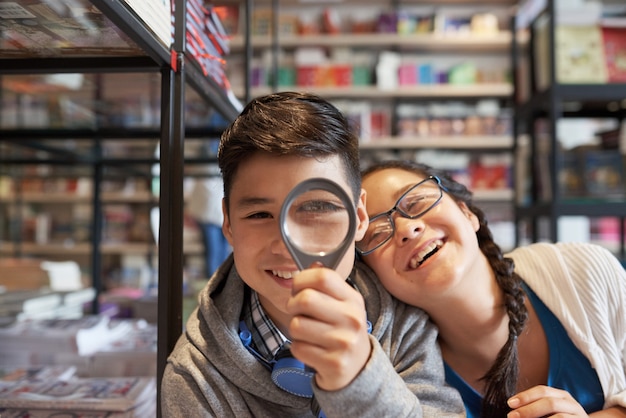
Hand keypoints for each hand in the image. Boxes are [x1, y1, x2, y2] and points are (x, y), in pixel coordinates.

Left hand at [286, 265, 370, 391]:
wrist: (358, 368)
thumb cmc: (342, 331)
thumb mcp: (342, 305)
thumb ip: (327, 285)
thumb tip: (313, 264)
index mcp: (353, 299)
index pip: (322, 277)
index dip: (301, 279)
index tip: (297, 288)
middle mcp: (352, 319)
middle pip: (305, 299)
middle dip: (292, 305)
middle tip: (297, 312)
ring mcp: (344, 342)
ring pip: (297, 325)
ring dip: (295, 330)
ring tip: (306, 333)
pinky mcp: (334, 363)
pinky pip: (298, 348)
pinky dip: (298, 348)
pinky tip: (311, 349)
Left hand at [507, 385, 588, 417]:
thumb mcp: (549, 411)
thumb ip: (535, 408)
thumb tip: (514, 411)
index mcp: (561, 395)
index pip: (542, 391)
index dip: (525, 396)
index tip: (510, 403)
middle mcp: (571, 403)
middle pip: (549, 402)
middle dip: (529, 409)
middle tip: (512, 416)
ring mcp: (579, 416)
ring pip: (560, 417)